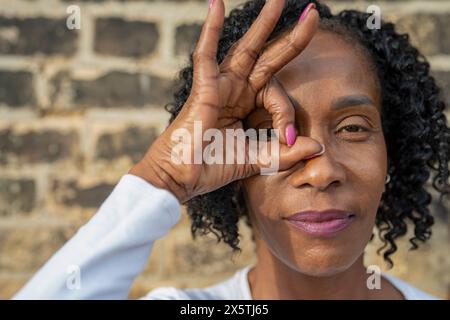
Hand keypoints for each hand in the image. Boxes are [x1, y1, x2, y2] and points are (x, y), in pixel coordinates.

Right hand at [129, 0, 322, 202]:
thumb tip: (318, 146)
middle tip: (313, 12)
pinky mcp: (203, 88)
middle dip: (291, 37)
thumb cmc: (212, 167)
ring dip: (263, 24)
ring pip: (246, 49)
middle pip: (268, 58)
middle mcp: (236, 91)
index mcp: (248, 105)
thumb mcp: (257, 159)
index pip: (278, 96)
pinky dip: (210, 30)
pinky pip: (206, 55)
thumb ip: (285, 153)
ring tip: (280, 0)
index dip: (288, 115)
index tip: (290, 139)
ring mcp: (220, 86)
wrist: (182, 177)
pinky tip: (216, 4)